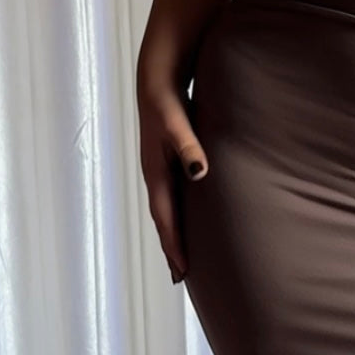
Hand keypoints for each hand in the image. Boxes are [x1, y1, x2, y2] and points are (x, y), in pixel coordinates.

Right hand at [137, 73, 208, 284]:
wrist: (157, 76)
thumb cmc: (167, 98)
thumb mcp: (176, 121)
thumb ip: (188, 145)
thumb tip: (199, 173)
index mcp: (155, 172)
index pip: (165, 218)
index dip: (173, 245)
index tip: (182, 272)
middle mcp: (156, 175)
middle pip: (164, 220)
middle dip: (171, 248)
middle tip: (180, 278)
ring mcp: (162, 168)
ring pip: (169, 209)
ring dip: (175, 232)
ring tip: (184, 256)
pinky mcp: (171, 159)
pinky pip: (176, 194)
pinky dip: (182, 212)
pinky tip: (192, 217)